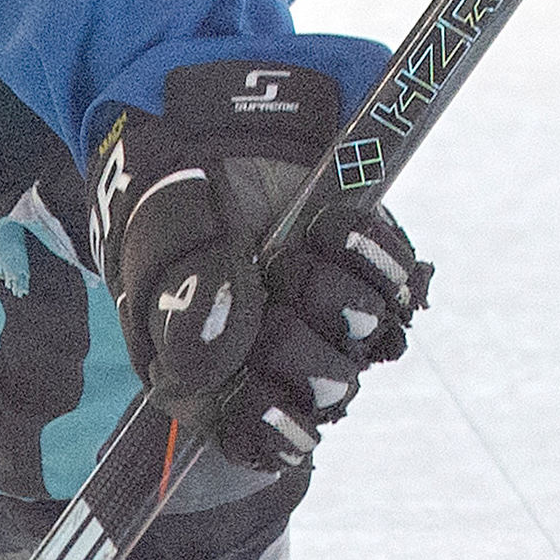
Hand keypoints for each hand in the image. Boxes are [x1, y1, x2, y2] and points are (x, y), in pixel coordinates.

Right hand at [86, 58, 429, 476]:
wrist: (210, 120)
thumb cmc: (169, 194)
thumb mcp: (160, 243)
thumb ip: (184, 301)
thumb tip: (212, 364)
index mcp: (213, 378)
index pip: (258, 439)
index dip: (271, 421)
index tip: (262, 389)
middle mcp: (277, 359)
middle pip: (324, 392)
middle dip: (303, 338)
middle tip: (271, 281)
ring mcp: (328, 317)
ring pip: (365, 345)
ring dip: (341, 295)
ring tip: (303, 248)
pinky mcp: (367, 272)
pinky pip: (400, 293)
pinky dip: (380, 260)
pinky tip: (342, 226)